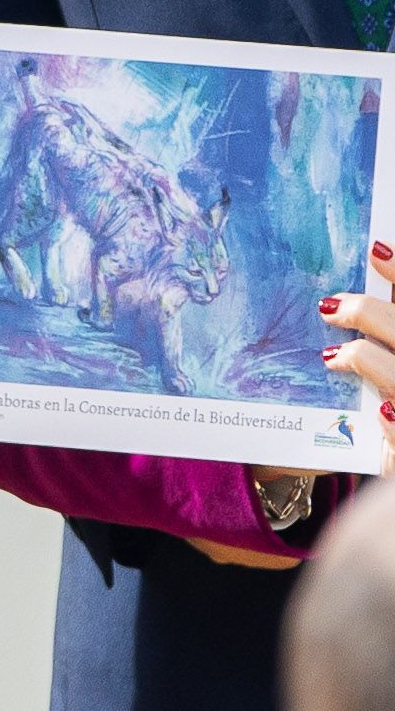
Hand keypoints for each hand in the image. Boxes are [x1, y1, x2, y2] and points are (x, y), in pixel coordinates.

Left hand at [316, 243, 394, 474]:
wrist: (375, 460)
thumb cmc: (371, 401)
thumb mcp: (376, 350)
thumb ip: (373, 326)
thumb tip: (360, 265)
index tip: (375, 249)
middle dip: (374, 315)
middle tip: (330, 307)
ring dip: (371, 361)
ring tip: (333, 355)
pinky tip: (381, 410)